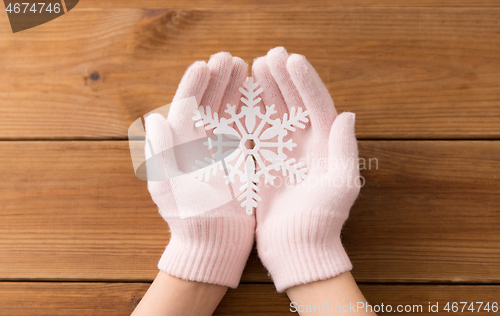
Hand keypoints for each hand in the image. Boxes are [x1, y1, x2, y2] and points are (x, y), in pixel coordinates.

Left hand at [145, 52, 254, 287]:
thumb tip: (154, 118)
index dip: (194, 85)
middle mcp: (197, 146)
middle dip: (217, 81)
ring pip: (226, 114)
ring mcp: (218, 153)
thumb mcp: (170, 186)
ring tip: (244, 67)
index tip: (206, 64)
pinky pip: (243, 131)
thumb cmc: (188, 219)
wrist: (212, 245)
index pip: (186, 108)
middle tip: (230, 59)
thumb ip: (162, 152)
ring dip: (233, 90)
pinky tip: (258, 97)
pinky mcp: (237, 163)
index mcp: (178, 148)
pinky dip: (250, 113)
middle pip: (207, 105)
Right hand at [252, 47, 360, 291]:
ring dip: (265, 90)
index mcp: (325, 145)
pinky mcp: (264, 163)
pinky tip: (238, 99)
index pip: (316, 104)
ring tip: (254, 68)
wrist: (298, 247)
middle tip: (270, 56)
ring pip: (272, 112)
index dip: (305, 80)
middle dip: (283, 78)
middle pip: (294, 102)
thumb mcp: (340, 185)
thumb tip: (347, 114)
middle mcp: (305, 144)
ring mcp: (283, 152)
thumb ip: (343, 149)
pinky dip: (247, 115)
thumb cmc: (323, 220)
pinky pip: (254, 132)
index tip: (291, 59)